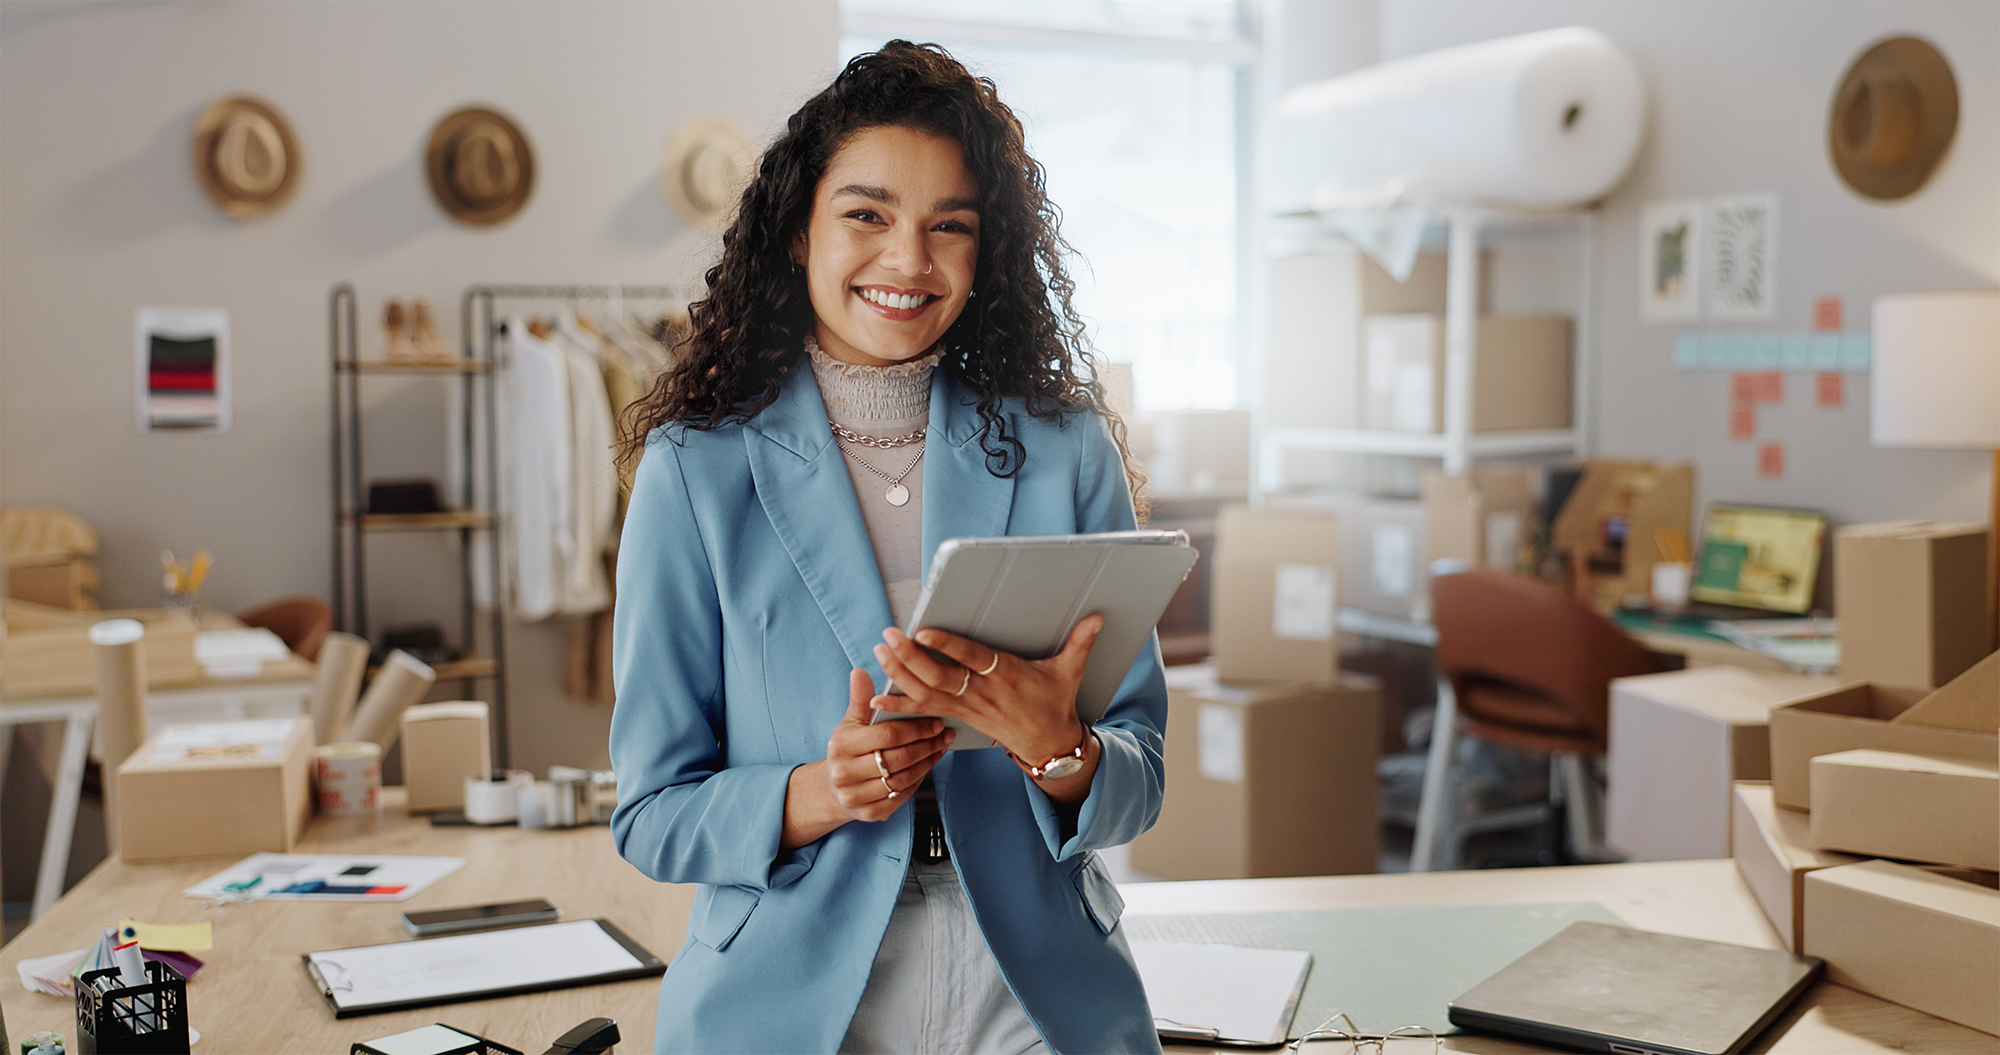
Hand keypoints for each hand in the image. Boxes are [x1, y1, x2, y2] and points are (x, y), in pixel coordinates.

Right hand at [781, 669, 953, 848]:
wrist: (833, 789)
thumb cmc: (847, 749)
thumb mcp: (850, 723)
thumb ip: (859, 699)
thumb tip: (859, 672)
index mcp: (841, 746)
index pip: (887, 736)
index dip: (915, 728)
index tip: (935, 720)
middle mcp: (845, 774)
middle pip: (898, 759)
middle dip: (927, 745)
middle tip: (945, 734)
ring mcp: (856, 797)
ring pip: (903, 779)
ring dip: (927, 762)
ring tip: (941, 747)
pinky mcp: (869, 814)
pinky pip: (902, 796)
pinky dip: (919, 780)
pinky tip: (928, 765)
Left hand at [871, 615, 1102, 779]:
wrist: (1048, 744)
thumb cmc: (1055, 703)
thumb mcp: (1070, 672)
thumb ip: (1080, 642)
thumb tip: (1098, 617)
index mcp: (1007, 676)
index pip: (973, 659)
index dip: (948, 646)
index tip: (925, 631)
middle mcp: (983, 693)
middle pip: (941, 676)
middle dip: (911, 657)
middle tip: (889, 636)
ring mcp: (968, 707)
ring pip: (928, 692)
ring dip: (900, 674)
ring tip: (879, 652)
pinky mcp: (959, 716)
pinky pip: (925, 712)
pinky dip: (900, 706)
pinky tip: (876, 701)